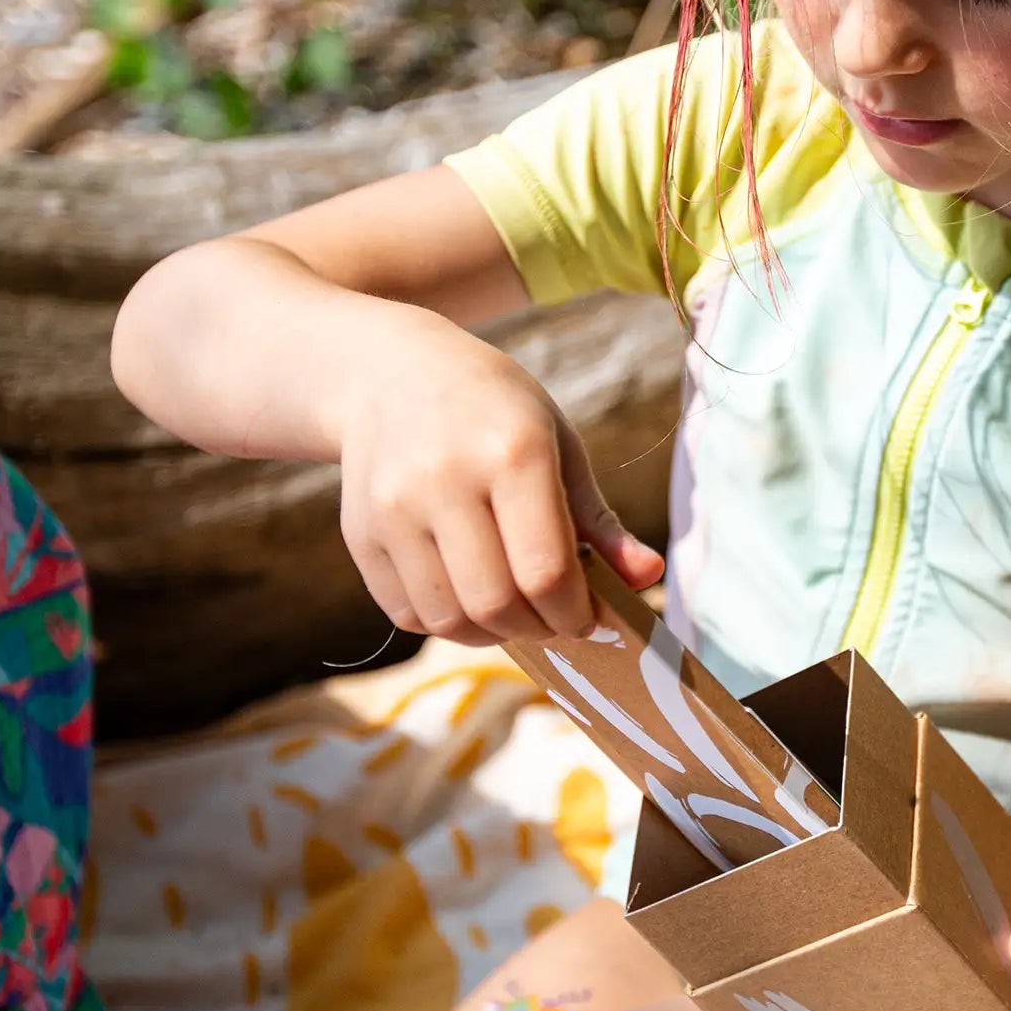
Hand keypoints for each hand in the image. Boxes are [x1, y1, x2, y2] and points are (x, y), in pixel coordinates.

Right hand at [335, 312, 662, 645]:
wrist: (391, 376)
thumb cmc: (495, 412)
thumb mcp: (557, 445)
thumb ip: (600, 521)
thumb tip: (649, 576)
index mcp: (512, 452)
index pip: (546, 570)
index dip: (574, 612)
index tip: (587, 617)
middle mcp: (445, 480)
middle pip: (496, 603)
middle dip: (536, 629)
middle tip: (552, 620)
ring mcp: (393, 509)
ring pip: (449, 619)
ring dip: (491, 634)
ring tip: (512, 611)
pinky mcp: (360, 534)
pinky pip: (409, 614)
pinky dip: (446, 623)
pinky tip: (467, 596)